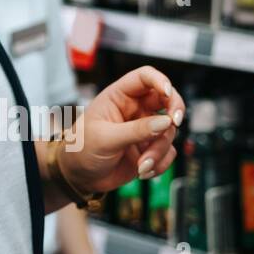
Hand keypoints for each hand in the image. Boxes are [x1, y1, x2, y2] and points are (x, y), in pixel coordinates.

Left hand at [58, 66, 185, 194]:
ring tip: (141, 165)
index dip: (159, 80)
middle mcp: (135, 110)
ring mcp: (144, 129)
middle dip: (174, 111)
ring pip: (168, 131)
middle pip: (166, 99)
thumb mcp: (105, 138)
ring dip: (159, 150)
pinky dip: (160, 163)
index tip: (167, 93)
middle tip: (174, 123)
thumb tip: (165, 122)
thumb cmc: (82, 149)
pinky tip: (143, 171)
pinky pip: (169, 152)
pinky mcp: (150, 148)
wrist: (80, 176)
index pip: (144, 77)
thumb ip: (135, 130)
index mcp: (118, 97)